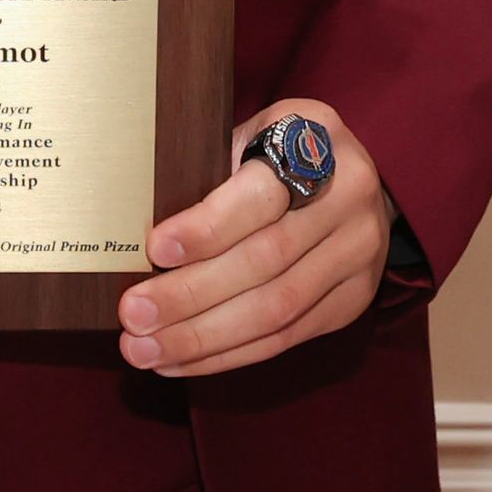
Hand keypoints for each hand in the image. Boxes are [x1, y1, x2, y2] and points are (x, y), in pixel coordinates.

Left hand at [116, 98, 392, 377]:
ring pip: (275, 310)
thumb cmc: (282, 149)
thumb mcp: (255, 132)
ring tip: (148, 349)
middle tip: (134, 314)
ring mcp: (357, 256)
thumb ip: (215, 169)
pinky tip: (184, 359)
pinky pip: (286, 338)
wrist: (357, 178)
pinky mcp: (353, 302)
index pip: (260, 195)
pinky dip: (229, 354)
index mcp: (318, 141)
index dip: (207, 228)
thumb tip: (142, 227)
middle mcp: (348, 200)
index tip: (155, 250)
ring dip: (204, 337)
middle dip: (191, 294)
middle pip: (264, 261)